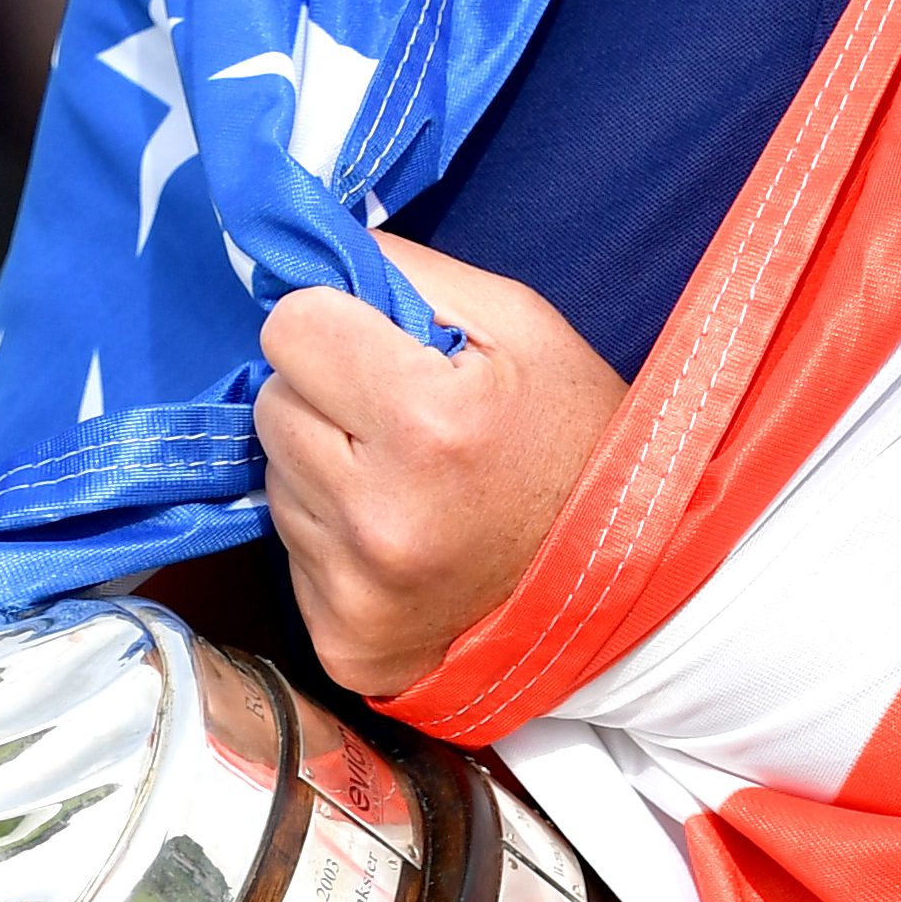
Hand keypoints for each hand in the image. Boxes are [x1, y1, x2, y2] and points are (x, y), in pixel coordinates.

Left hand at [257, 233, 629, 696]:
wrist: (628, 583)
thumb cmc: (574, 434)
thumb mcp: (518, 322)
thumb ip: (402, 273)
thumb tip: (299, 256)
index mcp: (428, 422)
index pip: (288, 329)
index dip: (334, 326)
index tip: (379, 348)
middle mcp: (379, 518)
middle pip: (272, 405)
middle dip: (324, 397)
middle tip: (399, 418)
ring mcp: (357, 593)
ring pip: (277, 480)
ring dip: (325, 468)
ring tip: (407, 482)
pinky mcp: (344, 646)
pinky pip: (291, 556)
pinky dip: (333, 538)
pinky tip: (399, 540)